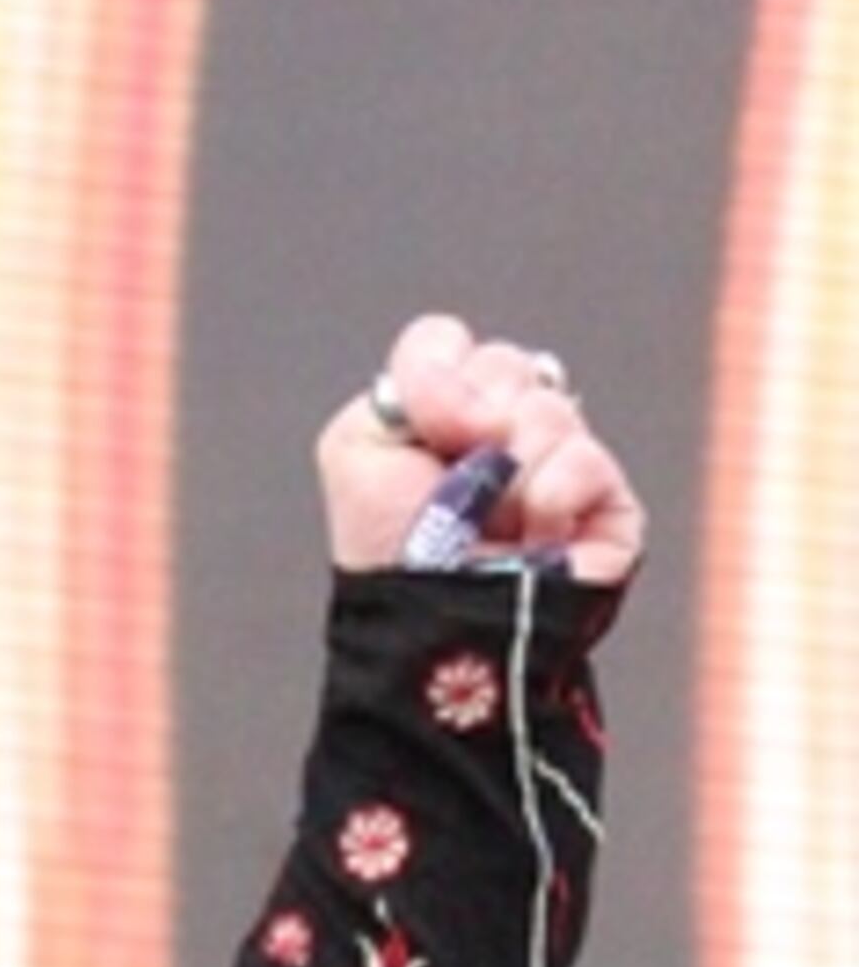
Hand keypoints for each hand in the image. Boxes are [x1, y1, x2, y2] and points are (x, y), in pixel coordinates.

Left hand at [316, 312, 646, 585]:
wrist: (433, 624)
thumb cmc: (392, 546)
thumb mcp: (358, 449)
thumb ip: (406, 382)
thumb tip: (498, 396)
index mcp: (449, 409)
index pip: (448, 343)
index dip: (434, 379)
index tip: (425, 433)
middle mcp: (511, 425)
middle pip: (507, 365)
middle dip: (469, 424)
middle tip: (456, 482)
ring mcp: (563, 458)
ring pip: (548, 409)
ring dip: (504, 473)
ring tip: (489, 522)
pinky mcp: (608, 500)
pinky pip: (584, 459)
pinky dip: (545, 500)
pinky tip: (532, 538)